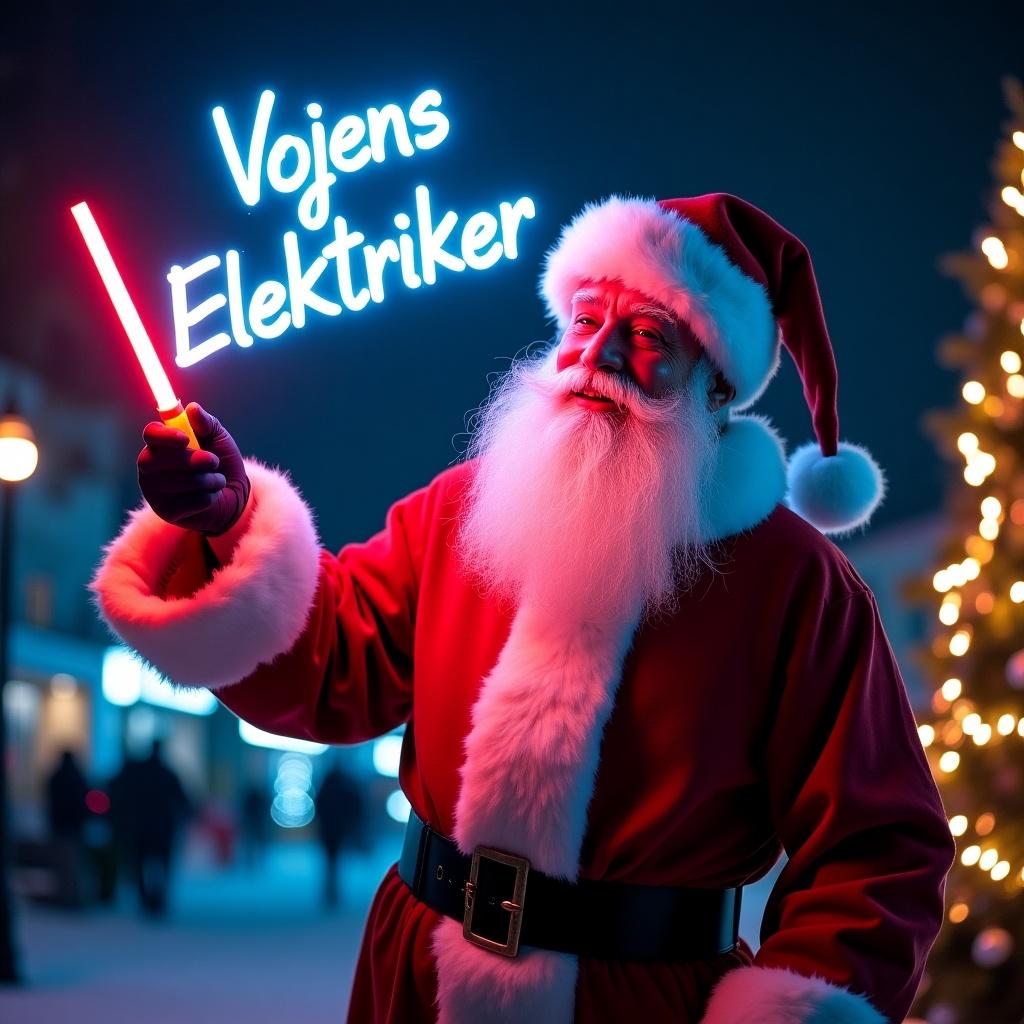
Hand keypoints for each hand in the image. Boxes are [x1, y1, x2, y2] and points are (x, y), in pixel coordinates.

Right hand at [137, 403, 250, 535]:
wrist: (235, 495)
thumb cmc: (221, 463)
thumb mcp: (219, 439)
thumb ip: (207, 424)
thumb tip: (192, 408)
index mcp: (161, 445)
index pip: (150, 435)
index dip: (165, 436)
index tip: (185, 439)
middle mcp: (150, 468)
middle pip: (156, 461)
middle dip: (190, 461)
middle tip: (212, 461)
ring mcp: (155, 492)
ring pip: (177, 482)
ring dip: (207, 480)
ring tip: (217, 480)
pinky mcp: (166, 512)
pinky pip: (188, 503)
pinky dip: (208, 498)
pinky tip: (211, 497)